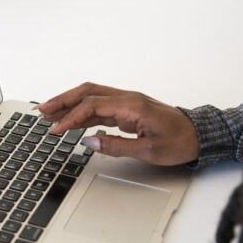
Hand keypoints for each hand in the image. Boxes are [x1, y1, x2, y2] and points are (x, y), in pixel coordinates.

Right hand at [38, 82, 199, 165]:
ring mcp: (127, 102)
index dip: (71, 117)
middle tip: (42, 110)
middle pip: (87, 92)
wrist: (200, 135)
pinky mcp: (128, 109)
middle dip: (63, 100)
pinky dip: (82, 111)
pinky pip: (100, 105)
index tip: (56, 129)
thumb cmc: (180, 142)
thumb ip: (116, 146)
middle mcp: (128, 98)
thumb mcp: (148, 150)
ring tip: (50, 113)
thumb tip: (90, 141)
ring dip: (70, 103)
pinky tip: (71, 121)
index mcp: (133, 105)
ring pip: (92, 96)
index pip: (92, 106)